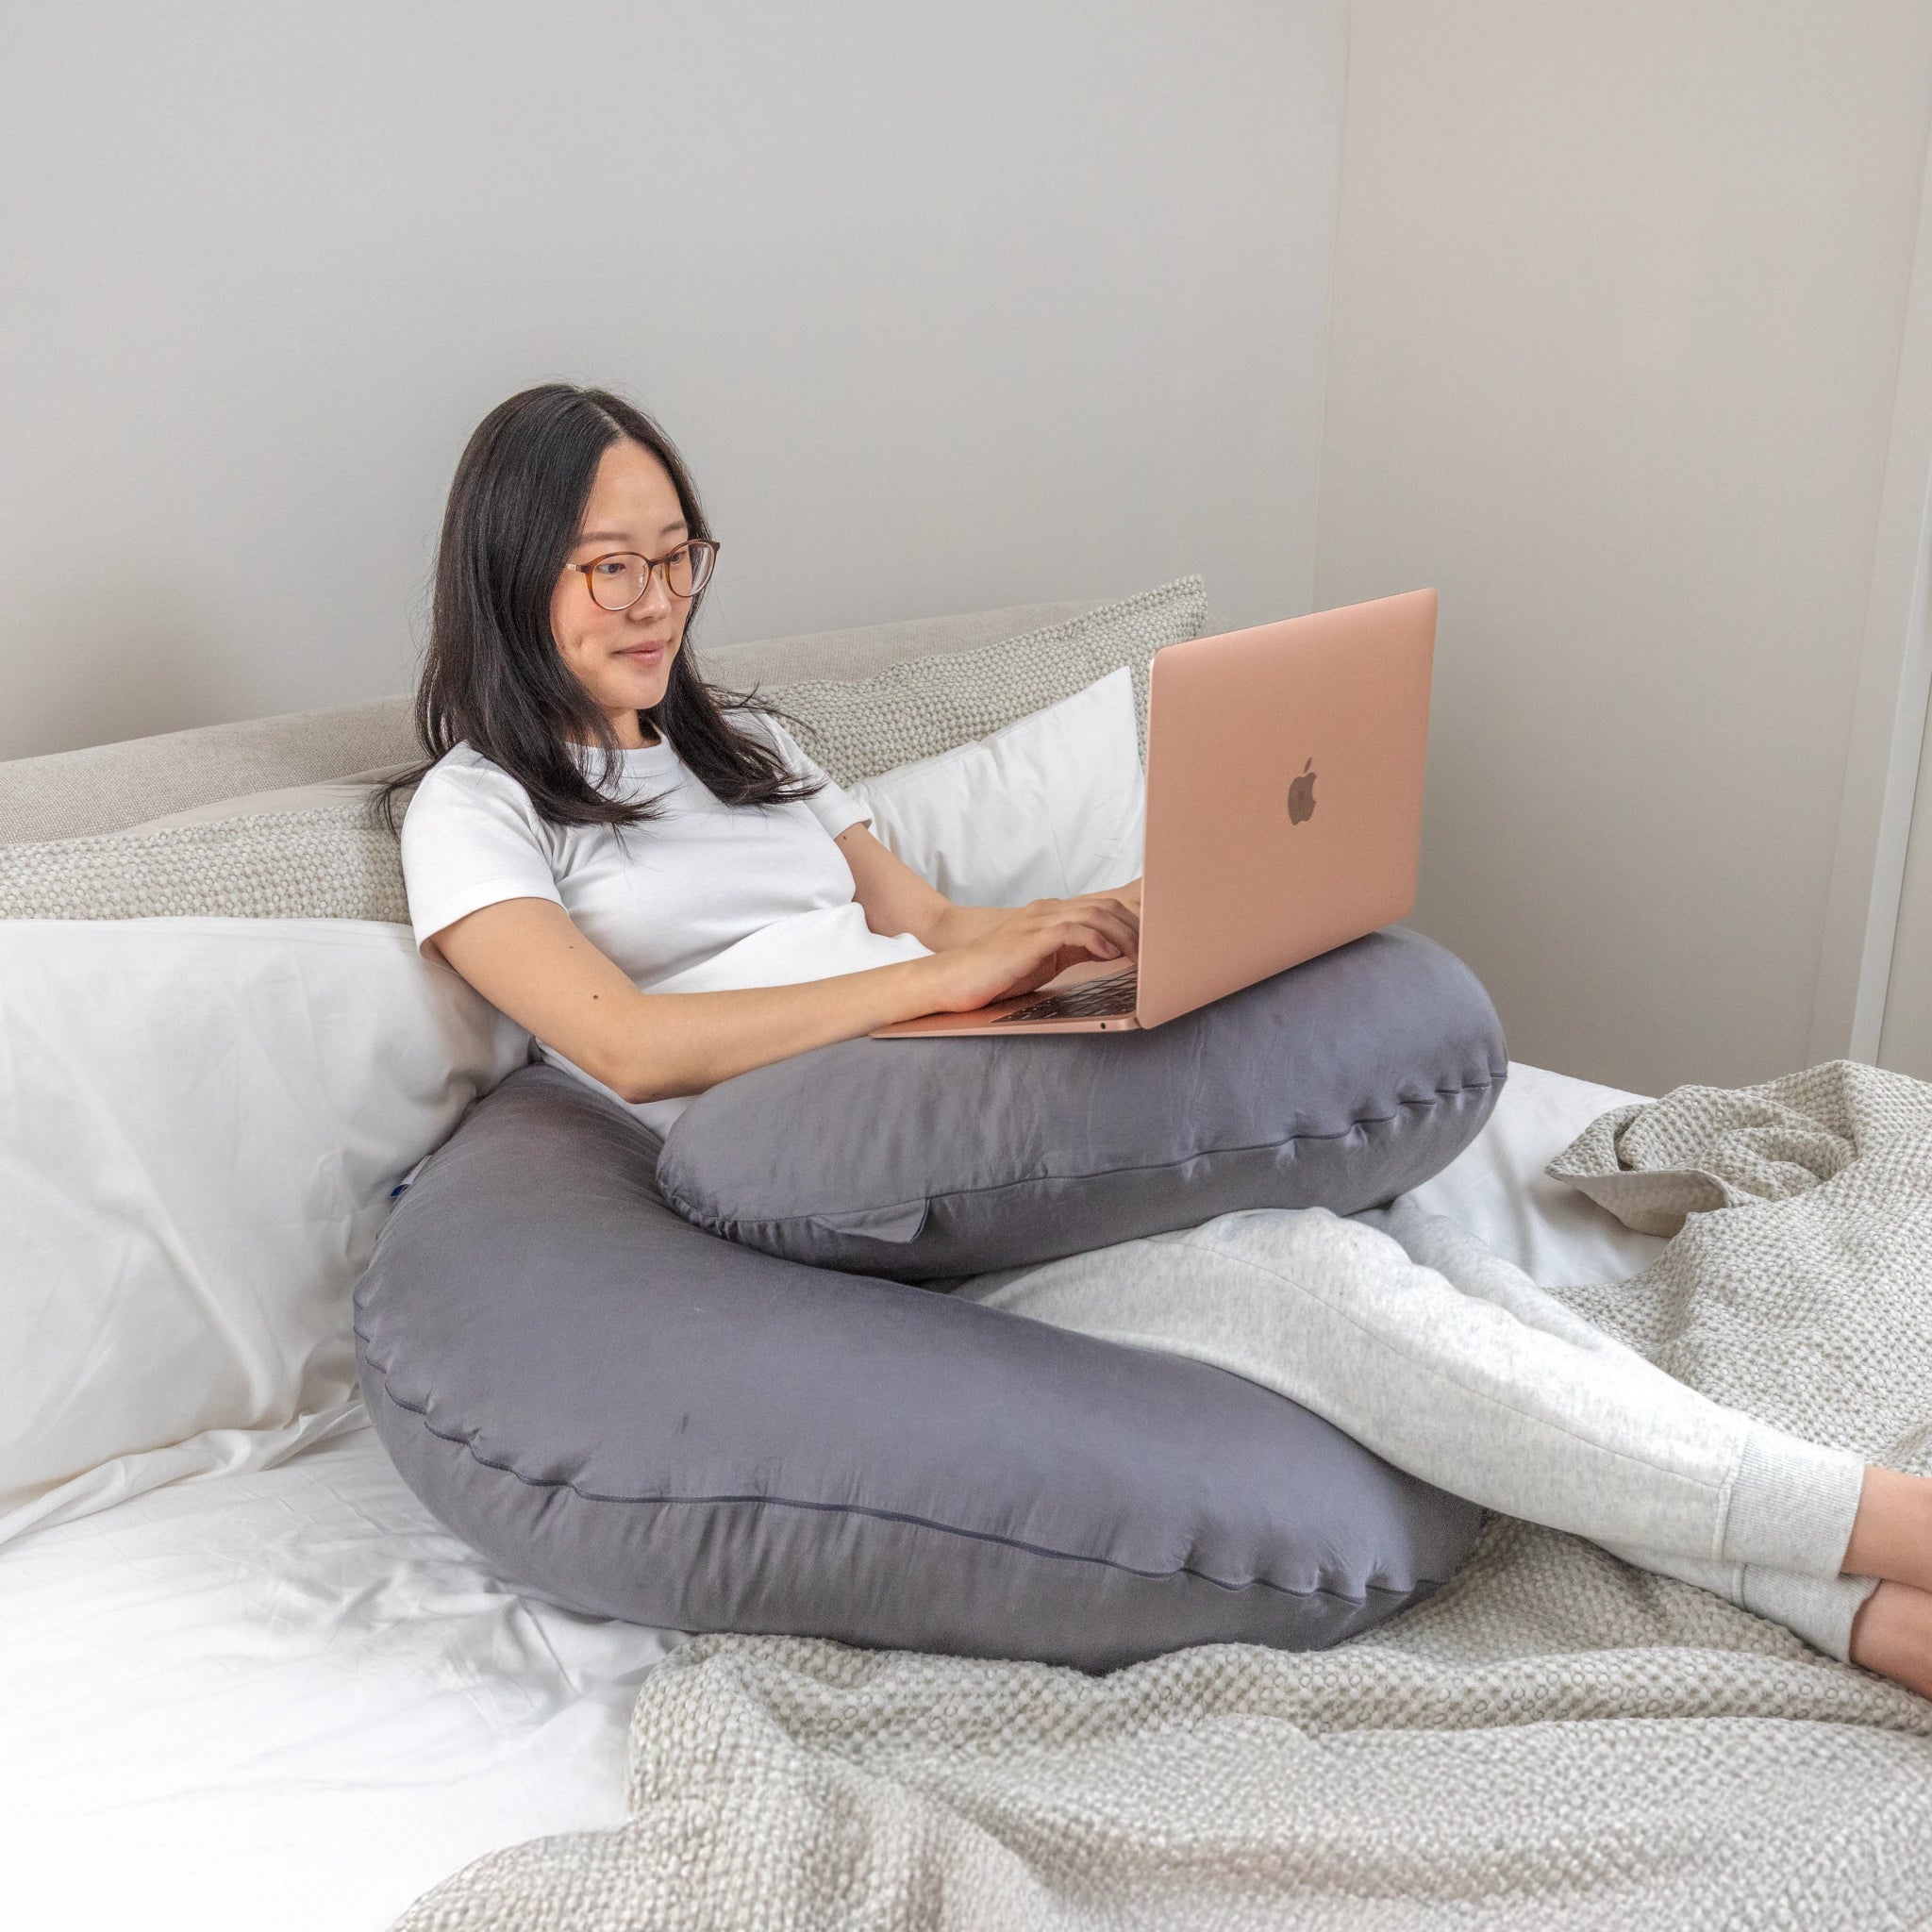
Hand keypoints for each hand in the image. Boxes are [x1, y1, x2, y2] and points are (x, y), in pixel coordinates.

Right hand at [913, 889, 1139, 1014]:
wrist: (952, 978)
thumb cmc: (996, 974)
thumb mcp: (1044, 959)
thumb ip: (1074, 950)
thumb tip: (1110, 953)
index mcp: (1052, 915)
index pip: (1103, 907)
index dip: (1133, 922)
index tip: (1154, 942)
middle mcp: (1048, 911)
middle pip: (1107, 906)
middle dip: (1137, 928)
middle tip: (1158, 952)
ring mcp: (1038, 921)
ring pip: (1096, 915)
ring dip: (1125, 936)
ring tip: (1141, 957)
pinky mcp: (1030, 938)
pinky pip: (1073, 929)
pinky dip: (1098, 940)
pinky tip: (1111, 956)